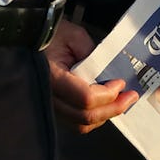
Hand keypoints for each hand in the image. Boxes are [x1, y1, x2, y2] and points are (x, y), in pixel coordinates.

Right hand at [44, 19, 137, 133]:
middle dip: (113, 108)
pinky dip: (94, 116)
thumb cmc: (50, 35)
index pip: (84, 97)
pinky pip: (75, 121)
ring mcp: (49, 106)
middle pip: (85, 117)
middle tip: (131, 97)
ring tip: (122, 102)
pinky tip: (106, 104)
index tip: (121, 83)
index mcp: (51, 77)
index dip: (108, 94)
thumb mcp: (74, 36)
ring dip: (105, 115)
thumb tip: (110, 73)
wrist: (28, 39)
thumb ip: (93, 54)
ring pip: (81, 124)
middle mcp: (47, 97)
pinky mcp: (53, 109)